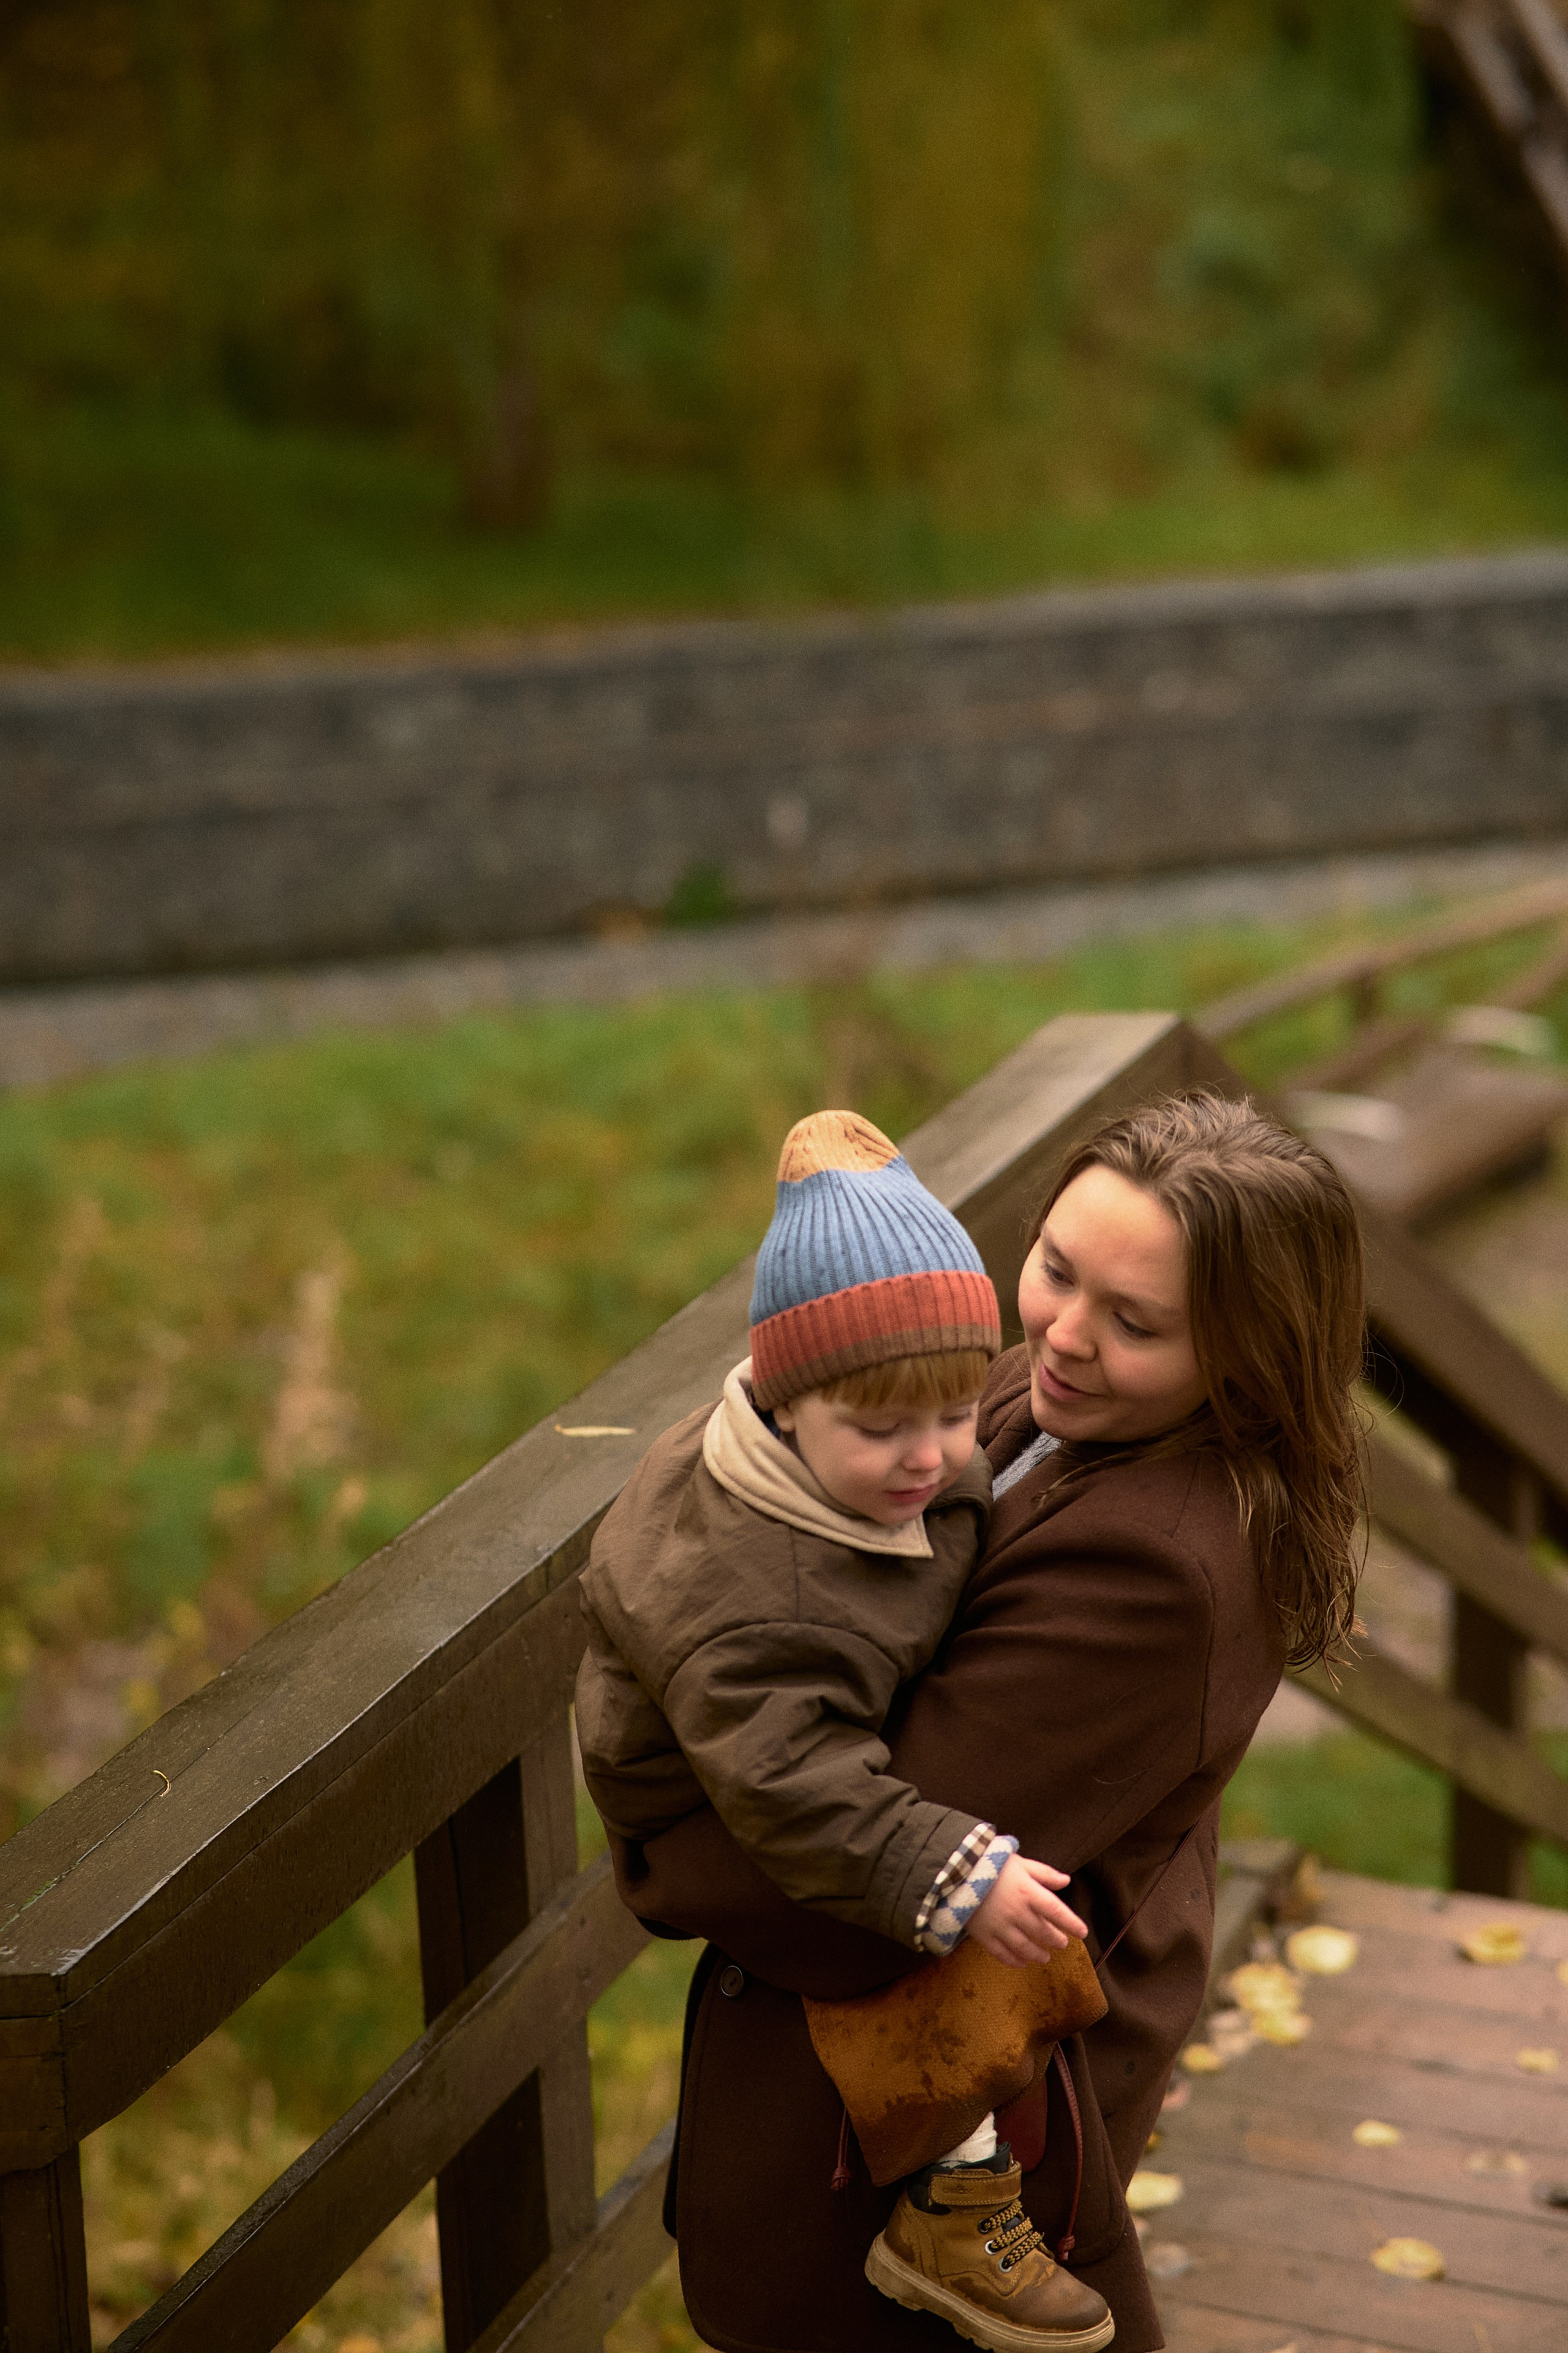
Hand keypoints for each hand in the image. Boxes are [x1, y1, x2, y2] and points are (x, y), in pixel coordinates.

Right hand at [965, 1854, 1087, 1968]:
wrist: (955, 1871)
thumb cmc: (991, 1863)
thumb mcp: (1020, 1862)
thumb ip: (1044, 1873)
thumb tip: (1066, 1882)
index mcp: (1028, 1892)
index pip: (1057, 1912)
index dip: (1071, 1923)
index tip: (1082, 1932)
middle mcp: (1017, 1913)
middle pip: (1043, 1932)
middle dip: (1056, 1939)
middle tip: (1063, 1943)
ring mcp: (1000, 1927)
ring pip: (1025, 1947)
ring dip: (1039, 1954)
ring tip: (1046, 1957)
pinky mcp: (984, 1936)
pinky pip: (1003, 1954)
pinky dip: (1015, 1961)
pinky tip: (1022, 1963)